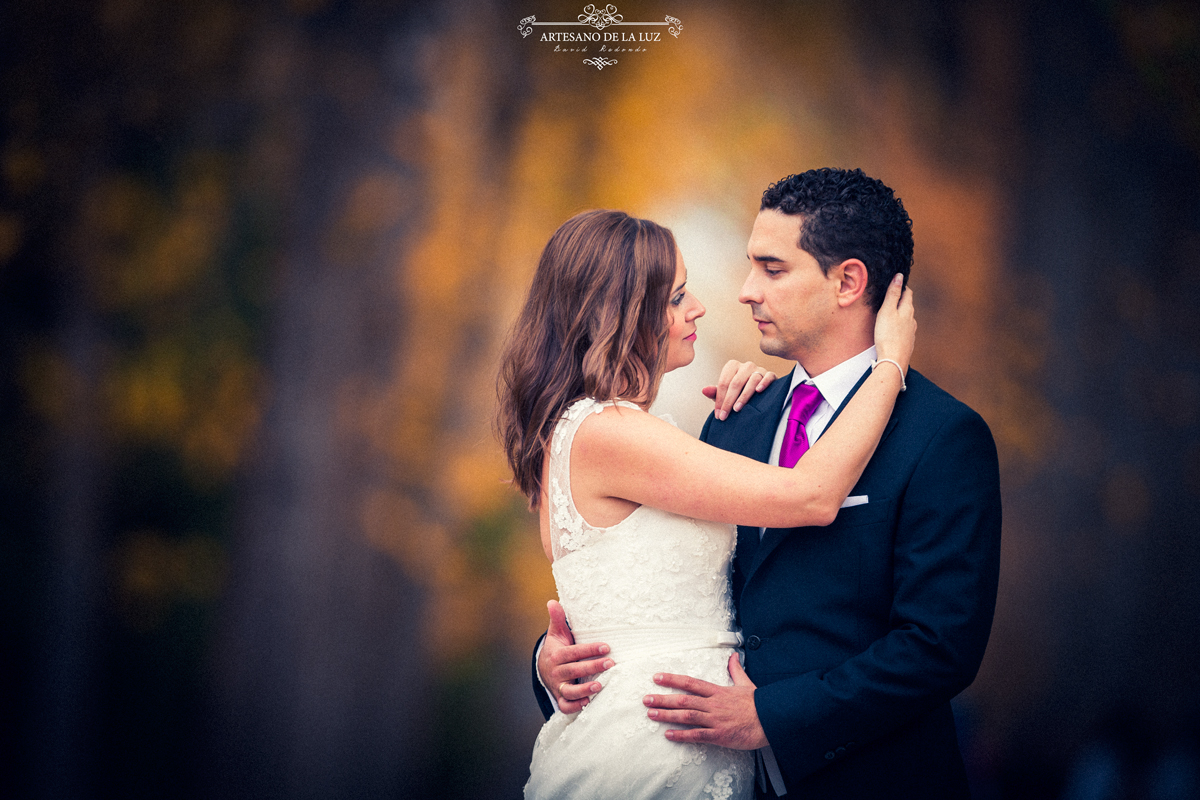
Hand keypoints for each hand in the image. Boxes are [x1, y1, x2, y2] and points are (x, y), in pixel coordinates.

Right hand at [537, 600, 613, 712]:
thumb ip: (557, 618)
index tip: (606, 646)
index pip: (574, 652)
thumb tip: (552, 601)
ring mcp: (558, 686)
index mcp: (556, 655)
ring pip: (570, 690)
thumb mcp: (556, 633)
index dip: (590, 650)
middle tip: (611, 663)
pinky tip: (589, 702)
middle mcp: (557, 672)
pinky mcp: (561, 697)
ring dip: (584, 690)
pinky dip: (575, 706)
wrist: (544, 668)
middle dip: (592, 667)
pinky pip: (566, 705)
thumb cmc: (556, 648)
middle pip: (574, 670)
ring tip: (600, 686)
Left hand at [642, 654, 767, 748]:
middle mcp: (713, 704)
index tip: (657, 677)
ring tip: (651, 714)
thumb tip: (733, 656)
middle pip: (683, 700)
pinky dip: (682, 735)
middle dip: (663, 699)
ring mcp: (715, 720)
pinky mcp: (719, 735)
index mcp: (718, 691)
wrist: (771, 720)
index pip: (690, 683)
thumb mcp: (746, 683)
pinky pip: (697, 735)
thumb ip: (735, 670)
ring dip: (667, 715)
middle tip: (646, 699)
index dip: (672, 680)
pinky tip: (668, 735)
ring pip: (686, 716)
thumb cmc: (758, 703)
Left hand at [702, 361, 777, 420]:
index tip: (718, 415)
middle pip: (735, 383)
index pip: (724, 383)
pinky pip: (768, 377)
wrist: (759, 393)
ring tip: (737, 408)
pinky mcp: (771, 374)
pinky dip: (764, 383)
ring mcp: (759, 369)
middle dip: (728, 401)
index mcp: (732, 366)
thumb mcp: (725, 393)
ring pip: (752, 380)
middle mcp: (746, 365)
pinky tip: (759, 391)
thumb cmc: (738, 392)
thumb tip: (704, 390)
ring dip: (744, 396)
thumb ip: (715, 392)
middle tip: (725, 416)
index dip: (719, 399)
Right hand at [873, 274, 915, 370]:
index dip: (902, 286)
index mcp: (907, 310)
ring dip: (900, 313)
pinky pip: (905, 330)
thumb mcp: (887, 311)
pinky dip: (900, 326)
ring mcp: (911, 332)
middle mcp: (912, 320)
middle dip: (901, 299)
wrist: (893, 360)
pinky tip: (894, 330)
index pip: (907, 293)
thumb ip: (893, 293)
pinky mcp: (907, 342)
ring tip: (891, 312)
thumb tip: (899, 276)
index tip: (896, 282)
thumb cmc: (888, 335)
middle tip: (892, 295)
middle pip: (908, 305)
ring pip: (907, 318)